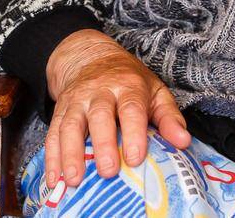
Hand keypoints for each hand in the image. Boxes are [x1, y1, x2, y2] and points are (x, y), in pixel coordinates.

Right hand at [43, 29, 189, 187]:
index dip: (133, 133)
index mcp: (127, 86)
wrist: (90, 56)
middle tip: (108, 172)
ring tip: (74, 179)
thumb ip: (169, 117)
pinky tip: (55, 179)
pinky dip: (51, 157)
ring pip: (71, 125)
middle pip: (99, 116)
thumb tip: (183, 141)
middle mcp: (99, 91)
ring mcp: (77, 100)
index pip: (131, 109)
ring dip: (70, 153)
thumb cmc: (128, 79)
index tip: (135, 158)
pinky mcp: (61, 109)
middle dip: (102, 144)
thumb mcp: (154, 90)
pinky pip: (53, 132)